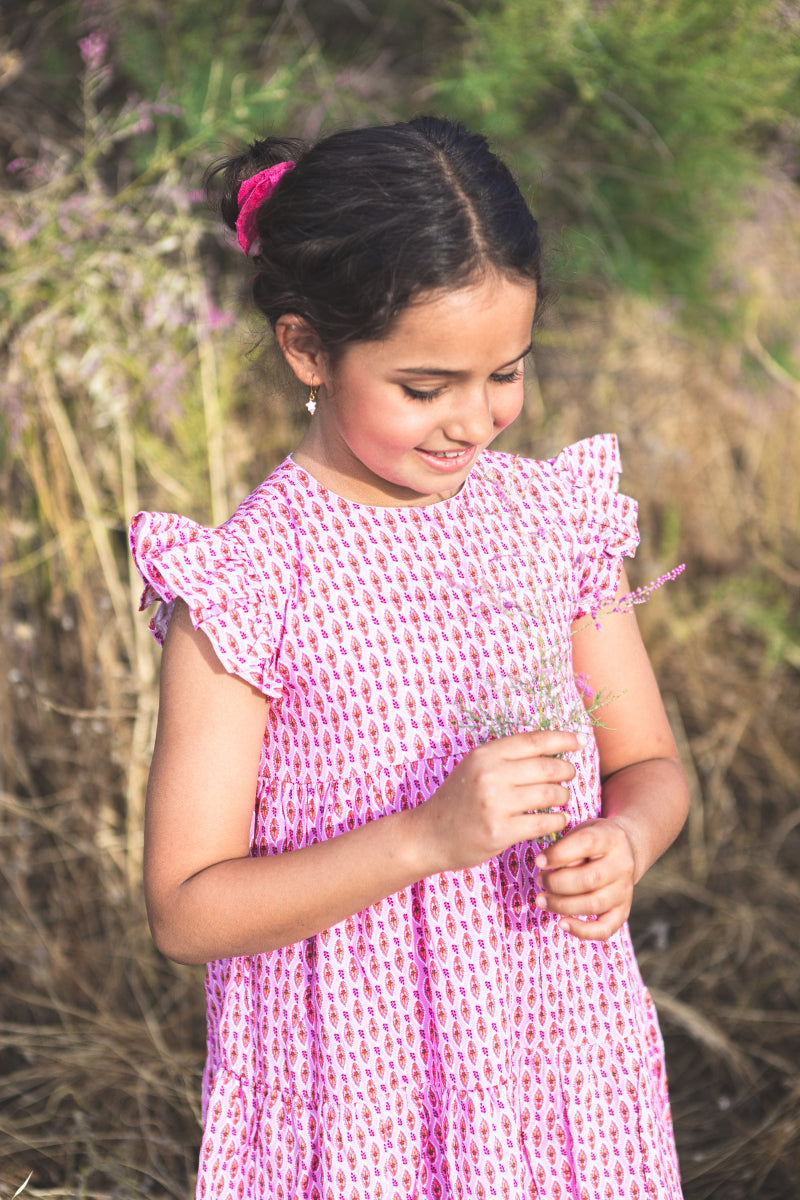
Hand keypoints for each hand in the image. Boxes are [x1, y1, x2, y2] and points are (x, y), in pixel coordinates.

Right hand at [415, 730, 581, 873]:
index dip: (562, 739)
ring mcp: (495, 804)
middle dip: (566, 770)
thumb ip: (506, 758)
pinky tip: (557, 819)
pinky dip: (558, 819)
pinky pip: (544, 822)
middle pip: (547, 766)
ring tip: (561, 798)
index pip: (533, 741)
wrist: (428, 835)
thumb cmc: (457, 800)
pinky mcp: (500, 831)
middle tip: (569, 775)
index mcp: (485, 754)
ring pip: (550, 794)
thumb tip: (550, 748)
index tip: (581, 741)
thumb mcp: (474, 768)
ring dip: (563, 796)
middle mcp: (490, 775)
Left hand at [533, 816, 637, 940]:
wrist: (626, 850)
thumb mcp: (582, 831)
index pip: (587, 843)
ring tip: (541, 900)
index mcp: (611, 838)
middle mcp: (622, 865)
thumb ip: (567, 845)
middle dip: (557, 883)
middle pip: (590, 879)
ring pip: (594, 904)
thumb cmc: (593, 841)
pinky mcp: (623, 911)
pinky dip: (582, 931)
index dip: (559, 854)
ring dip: (562, 905)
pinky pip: (605, 928)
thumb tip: (549, 867)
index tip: (539, 861)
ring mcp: (624, 890)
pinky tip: (562, 923)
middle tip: (540, 881)